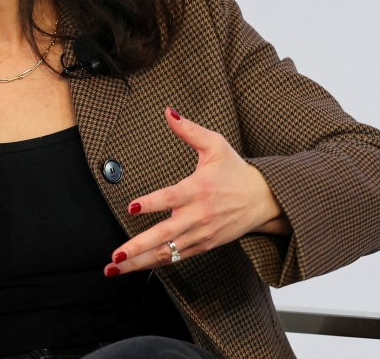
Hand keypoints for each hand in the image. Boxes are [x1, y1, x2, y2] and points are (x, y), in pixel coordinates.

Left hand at [105, 108, 287, 275]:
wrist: (264, 199)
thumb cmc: (236, 170)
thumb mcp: (215, 144)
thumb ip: (189, 130)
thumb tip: (169, 112)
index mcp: (199, 189)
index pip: (172, 197)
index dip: (152, 203)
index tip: (132, 207)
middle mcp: (199, 215)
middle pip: (165, 234)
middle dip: (138, 246)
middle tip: (116, 256)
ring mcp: (201, 233)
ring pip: (167, 252)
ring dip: (140, 261)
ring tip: (115, 268)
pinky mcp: (204, 245)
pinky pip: (177, 257)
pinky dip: (156, 263)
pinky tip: (136, 267)